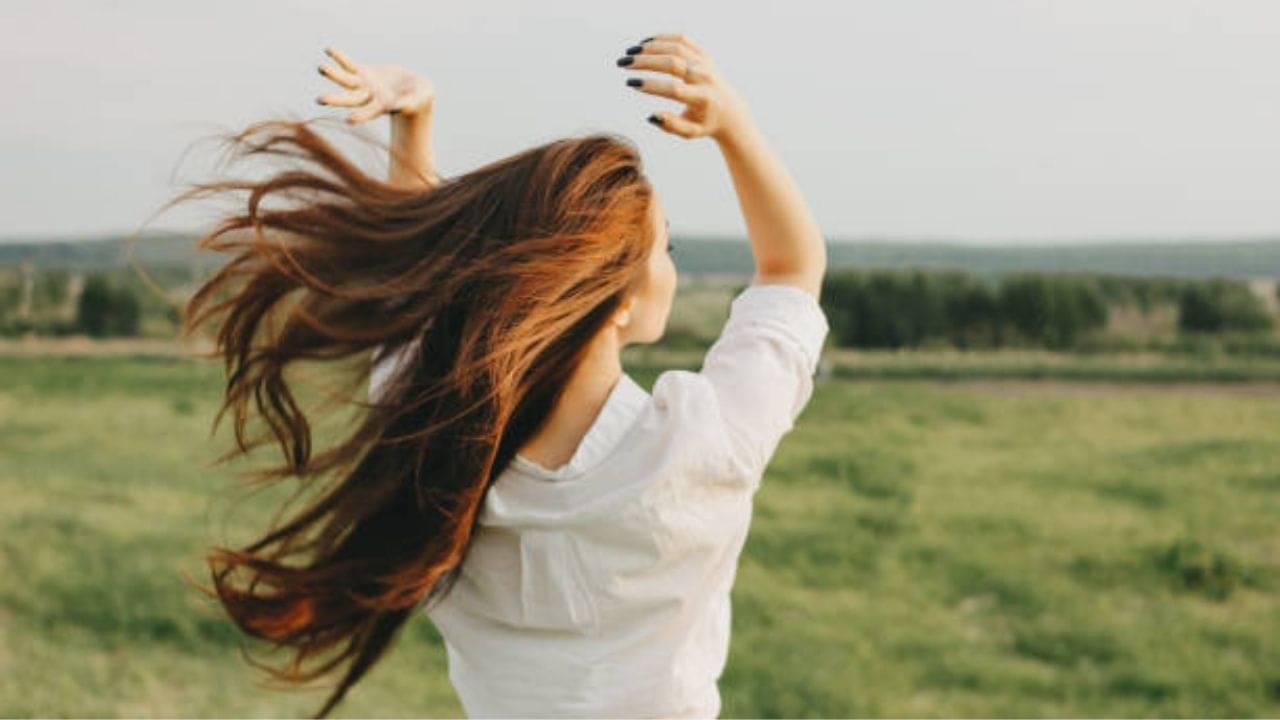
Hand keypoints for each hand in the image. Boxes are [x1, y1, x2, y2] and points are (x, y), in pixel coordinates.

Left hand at [316, 46, 435, 124]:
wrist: (414, 89)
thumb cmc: (419, 98)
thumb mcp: (416, 99)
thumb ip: (406, 103)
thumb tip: (396, 105)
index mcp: (382, 107)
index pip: (370, 113)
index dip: (362, 116)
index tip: (350, 120)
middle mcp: (369, 98)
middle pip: (350, 99)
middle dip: (335, 99)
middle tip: (319, 99)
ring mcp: (364, 85)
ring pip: (345, 81)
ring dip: (333, 75)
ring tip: (320, 68)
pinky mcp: (363, 73)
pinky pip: (348, 65)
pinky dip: (339, 58)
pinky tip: (328, 49)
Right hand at [616, 33, 752, 142]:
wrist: (729, 110)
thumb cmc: (704, 123)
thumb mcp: (690, 132)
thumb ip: (671, 126)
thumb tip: (651, 116)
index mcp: (702, 98)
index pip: (674, 89)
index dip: (651, 86)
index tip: (631, 83)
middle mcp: (705, 77)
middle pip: (672, 64)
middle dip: (645, 62)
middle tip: (623, 64)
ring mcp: (705, 63)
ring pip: (675, 48)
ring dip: (650, 48)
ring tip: (630, 53)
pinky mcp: (703, 54)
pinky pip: (681, 40)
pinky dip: (662, 39)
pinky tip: (644, 44)